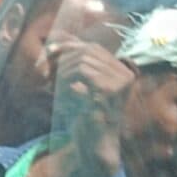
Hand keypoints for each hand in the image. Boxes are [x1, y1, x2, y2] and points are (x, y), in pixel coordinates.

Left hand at [47, 38, 135, 176]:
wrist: (94, 142)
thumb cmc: (86, 113)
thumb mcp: (82, 83)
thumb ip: (75, 59)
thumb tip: (59, 34)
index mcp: (123, 70)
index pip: (94, 48)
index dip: (70, 46)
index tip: (50, 51)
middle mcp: (126, 74)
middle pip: (88, 52)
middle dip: (64, 59)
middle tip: (51, 74)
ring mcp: (120, 83)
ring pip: (83, 62)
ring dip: (64, 73)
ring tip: (58, 88)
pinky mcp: (108, 92)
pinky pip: (82, 74)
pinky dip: (69, 82)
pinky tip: (69, 94)